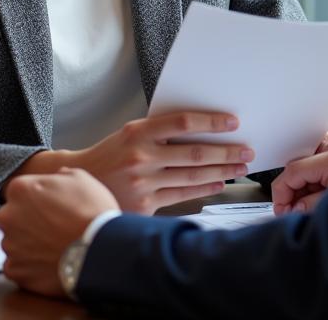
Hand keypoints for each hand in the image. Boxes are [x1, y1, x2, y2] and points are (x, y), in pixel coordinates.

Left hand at [0, 168, 116, 297]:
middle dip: (27, 220)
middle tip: (52, 224)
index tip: (50, 203)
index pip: (19, 191)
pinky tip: (49, 261)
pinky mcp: (16, 271)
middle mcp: (8, 216)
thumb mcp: (79, 177)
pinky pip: (17, 267)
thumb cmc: (91, 209)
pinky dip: (29, 266)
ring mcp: (10, 246)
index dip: (36, 197)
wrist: (99, 249)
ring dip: (28, 243)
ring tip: (54, 245)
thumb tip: (57, 177)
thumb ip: (58, 175)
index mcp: (20, 189)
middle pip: (11, 216)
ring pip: (14, 242)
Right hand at [73, 111, 253, 213]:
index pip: (183, 122)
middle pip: (195, 152)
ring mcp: (143, 182)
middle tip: (246, 151)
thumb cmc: (111, 154)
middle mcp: (141, 155)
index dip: (211, 122)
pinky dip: (204, 188)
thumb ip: (160, 131)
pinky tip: (218, 183)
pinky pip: (182, 194)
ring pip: (192, 175)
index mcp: (139, 131)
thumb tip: (202, 128)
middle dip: (226, 152)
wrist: (81, 182)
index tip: (232, 122)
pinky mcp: (144, 205)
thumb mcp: (130, 133)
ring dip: (221, 171)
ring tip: (239, 167)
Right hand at [271, 146, 327, 215]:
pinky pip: (316, 175)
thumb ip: (311, 201)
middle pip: (296, 171)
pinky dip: (314, 190)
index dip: (283, 193)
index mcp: (326, 151)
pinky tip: (319, 202)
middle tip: (295, 214)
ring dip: (304, 194)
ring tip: (312, 209)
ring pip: (305, 175)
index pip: (292, 170)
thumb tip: (294, 209)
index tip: (282, 211)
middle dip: (293, 194)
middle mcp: (327, 147)